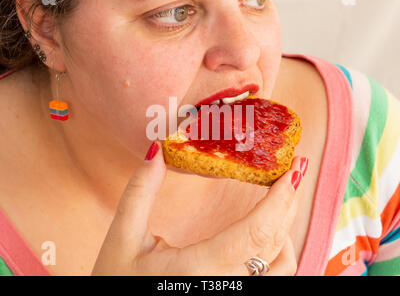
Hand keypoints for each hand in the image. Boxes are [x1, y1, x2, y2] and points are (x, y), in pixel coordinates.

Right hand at [92, 141, 306, 274]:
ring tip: (280, 197)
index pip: (255, 232)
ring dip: (286, 227)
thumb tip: (157, 153)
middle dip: (289, 203)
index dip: (280, 199)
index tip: (293, 170)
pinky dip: (278, 250)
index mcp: (200, 268)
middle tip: (294, 170)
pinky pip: (273, 278)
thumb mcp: (123, 238)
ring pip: (283, 266)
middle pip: (274, 243)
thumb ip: (140, 193)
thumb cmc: (117, 283)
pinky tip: (265, 232)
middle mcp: (226, 285)